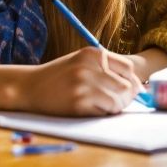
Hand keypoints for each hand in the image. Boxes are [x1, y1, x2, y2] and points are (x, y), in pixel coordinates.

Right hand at [16, 47, 140, 116]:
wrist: (29, 86)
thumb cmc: (59, 76)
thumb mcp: (81, 62)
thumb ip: (106, 69)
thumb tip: (137, 87)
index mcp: (93, 53)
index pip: (128, 69)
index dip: (132, 83)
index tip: (128, 92)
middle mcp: (90, 66)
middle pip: (126, 87)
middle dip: (125, 98)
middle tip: (115, 103)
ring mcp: (84, 84)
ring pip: (118, 101)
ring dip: (114, 108)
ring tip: (101, 106)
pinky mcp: (79, 102)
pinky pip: (104, 111)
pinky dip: (102, 113)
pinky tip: (89, 109)